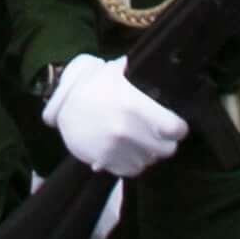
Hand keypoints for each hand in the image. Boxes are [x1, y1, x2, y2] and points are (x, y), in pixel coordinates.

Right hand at [45, 52, 187, 179]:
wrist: (60, 106)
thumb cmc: (91, 86)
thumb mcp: (114, 73)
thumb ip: (139, 76)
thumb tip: (159, 68)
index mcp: (133, 106)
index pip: (175, 129)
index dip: (179, 128)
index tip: (176, 125)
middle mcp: (127, 130)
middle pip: (167, 149)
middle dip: (165, 141)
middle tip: (158, 133)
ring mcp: (116, 149)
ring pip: (150, 161)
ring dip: (148, 153)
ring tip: (139, 139)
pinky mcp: (106, 162)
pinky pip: (133, 170)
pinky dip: (133, 162)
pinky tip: (127, 149)